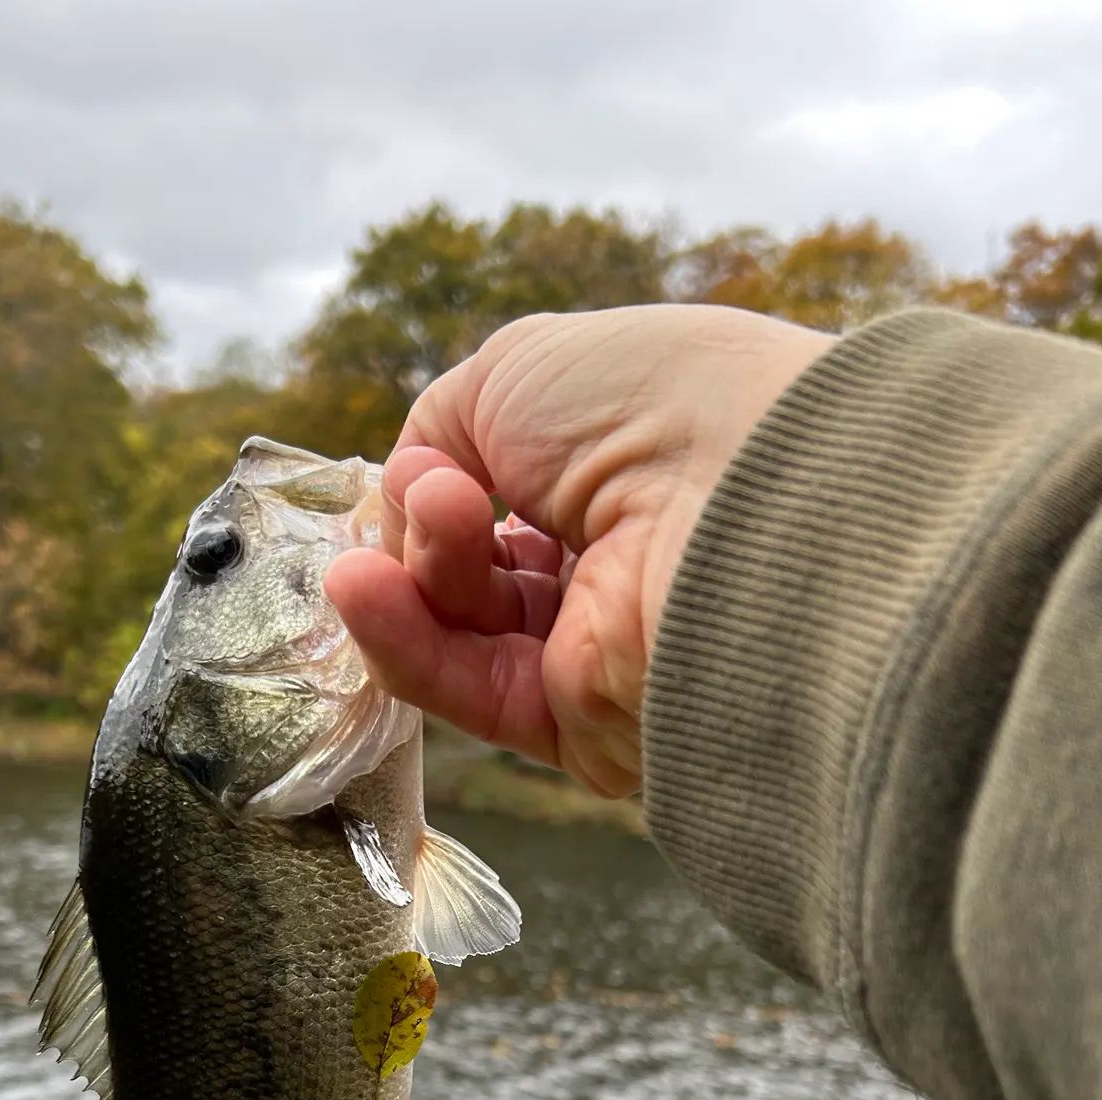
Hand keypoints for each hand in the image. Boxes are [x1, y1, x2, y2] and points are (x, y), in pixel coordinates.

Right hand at [324, 305, 831, 796]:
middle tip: (443, 494)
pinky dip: (403, 643)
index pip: (501, 498)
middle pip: (473, 568)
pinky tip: (361, 590)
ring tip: (412, 528)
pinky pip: (469, 690)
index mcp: (622, 476)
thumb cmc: (648, 406)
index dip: (444, 483)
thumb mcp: (518, 370)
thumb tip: (412, 492)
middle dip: (435, 525)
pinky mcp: (582, 726)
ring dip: (415, 575)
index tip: (432, 465)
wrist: (740, 500)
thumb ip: (441, 428)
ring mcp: (596, 650)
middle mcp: (613, 566)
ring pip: (461, 629)